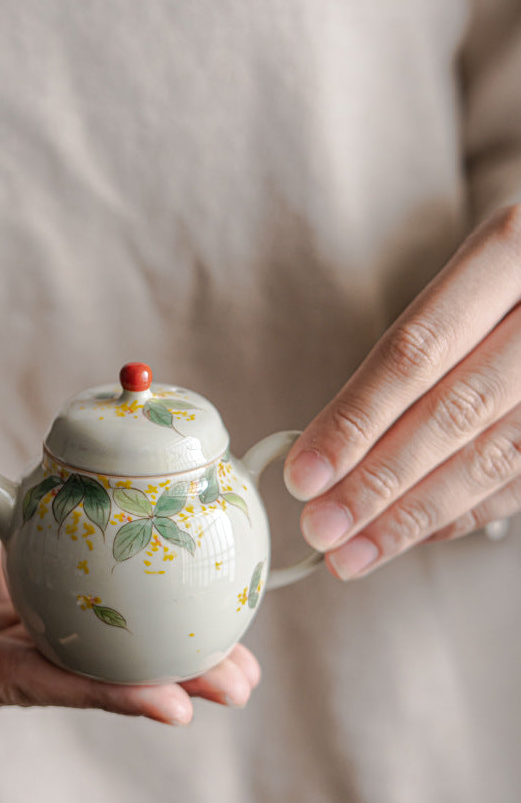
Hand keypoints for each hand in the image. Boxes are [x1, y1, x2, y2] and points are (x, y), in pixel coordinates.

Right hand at [0, 441, 258, 729]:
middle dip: (147, 679)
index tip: (173, 697)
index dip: (97, 690)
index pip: (17, 687)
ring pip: (65, 646)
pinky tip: (156, 603)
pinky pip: (47, 606)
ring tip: (225, 657)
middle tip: (234, 682)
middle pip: (60, 677)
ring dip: (142, 648)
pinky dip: (103, 606)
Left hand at [284, 204, 520, 578]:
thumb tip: (330, 443)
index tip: (303, 474)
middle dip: (379, 482)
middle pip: (453, 413)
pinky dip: (464, 511)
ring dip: (415, 514)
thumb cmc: (520, 270)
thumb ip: (417, 348)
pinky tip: (415, 533)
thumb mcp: (476, 270)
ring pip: (492, 457)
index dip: (356, 420)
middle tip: (322, 527)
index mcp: (511, 252)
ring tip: (355, 551)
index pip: (416, 352)